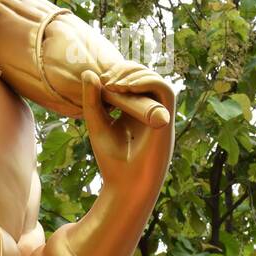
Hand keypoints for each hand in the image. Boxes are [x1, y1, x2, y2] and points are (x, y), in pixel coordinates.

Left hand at [80, 67, 174, 190]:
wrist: (125, 185)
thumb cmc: (112, 159)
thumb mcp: (97, 123)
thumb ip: (92, 99)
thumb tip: (89, 72)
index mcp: (135, 110)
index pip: (133, 80)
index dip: (119, 72)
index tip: (100, 80)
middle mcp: (150, 110)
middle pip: (145, 75)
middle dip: (126, 70)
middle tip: (106, 79)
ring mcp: (159, 114)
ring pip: (156, 79)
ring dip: (134, 74)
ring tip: (113, 83)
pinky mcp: (166, 119)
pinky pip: (165, 89)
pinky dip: (146, 82)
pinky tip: (125, 87)